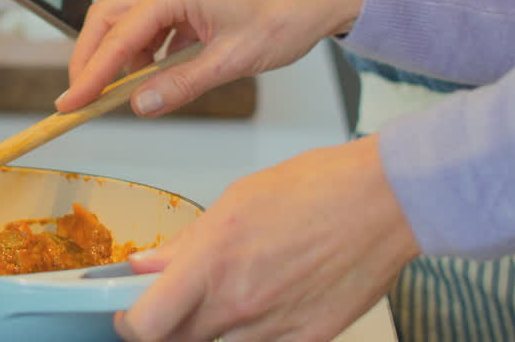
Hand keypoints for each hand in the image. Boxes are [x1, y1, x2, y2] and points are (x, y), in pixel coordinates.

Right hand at [57, 0, 365, 115]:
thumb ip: (181, 84)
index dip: (90, 73)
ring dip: (117, 57)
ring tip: (118, 94)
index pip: (117, 36)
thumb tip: (139, 105)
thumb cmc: (286, 19)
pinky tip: (150, 76)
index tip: (70, 102)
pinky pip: (150, 24)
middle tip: (81, 98)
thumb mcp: (232, 61)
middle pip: (107, 19)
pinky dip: (142, 52)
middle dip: (90, 59)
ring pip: (126, 21)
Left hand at [116, 136, 418, 340]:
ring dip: (214, 329)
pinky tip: (268, 305)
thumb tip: (149, 264)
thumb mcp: (235, 202)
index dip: (131, 324)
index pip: (147, 324)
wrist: (384, 202)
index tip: (130, 314)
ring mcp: (275, 327)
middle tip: (176, 304)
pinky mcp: (309, 340)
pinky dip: (256, 335)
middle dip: (168, 326)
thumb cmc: (318, 188)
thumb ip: (187, 243)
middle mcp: (239, 301)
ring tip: (237, 291)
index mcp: (213, 261)